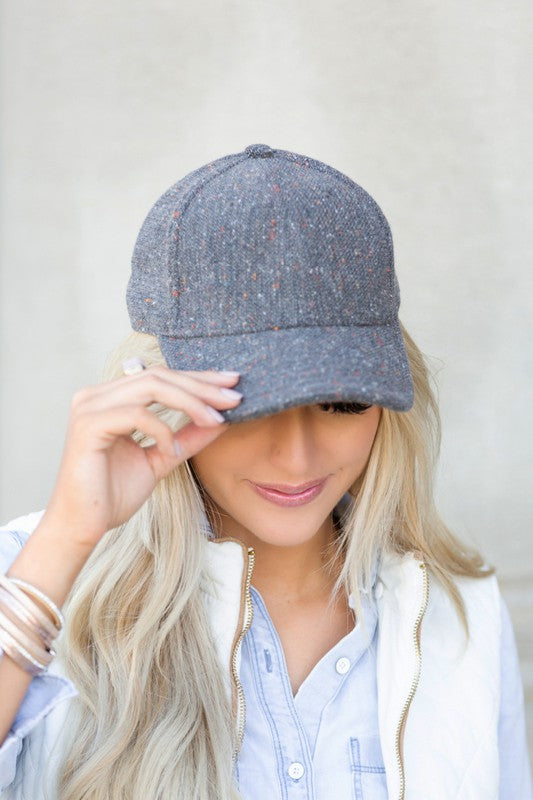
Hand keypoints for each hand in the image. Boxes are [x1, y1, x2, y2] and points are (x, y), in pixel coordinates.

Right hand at [41, 366, 241, 549]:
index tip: (232, 384)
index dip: (198, 378)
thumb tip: (221, 421)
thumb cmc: (113, 495)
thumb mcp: (162, 459)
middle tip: (233, 397)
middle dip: (201, 385)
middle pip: (159, 375)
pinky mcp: (88, 425)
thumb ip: (187, 438)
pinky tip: (172, 449)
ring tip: (215, 419)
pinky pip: (136, 414)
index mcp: (111, 398)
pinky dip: (161, 429)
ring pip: (151, 387)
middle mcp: (97, 395)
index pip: (161, 376)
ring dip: (190, 401)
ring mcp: (90, 407)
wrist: (82, 526)